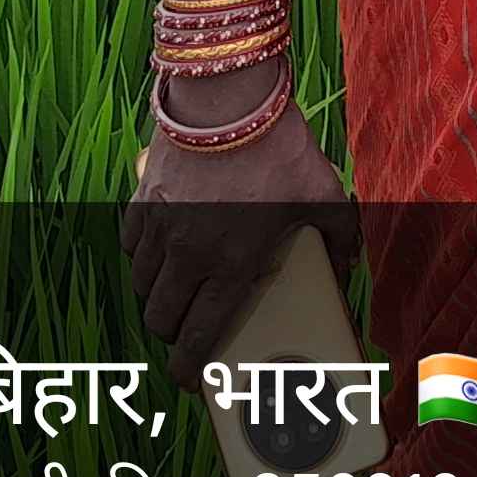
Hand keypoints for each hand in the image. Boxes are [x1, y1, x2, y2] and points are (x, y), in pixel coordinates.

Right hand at [121, 73, 358, 393]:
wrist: (230, 96)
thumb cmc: (281, 148)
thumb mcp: (327, 194)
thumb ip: (341, 236)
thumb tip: (347, 263)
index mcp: (232, 265)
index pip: (199, 337)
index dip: (189, 370)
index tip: (190, 381)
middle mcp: (188, 255)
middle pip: (161, 319)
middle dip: (173, 334)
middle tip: (190, 328)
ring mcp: (160, 227)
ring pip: (142, 284)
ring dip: (157, 295)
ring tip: (178, 288)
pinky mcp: (143, 197)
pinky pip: (130, 243)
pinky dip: (141, 254)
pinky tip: (160, 247)